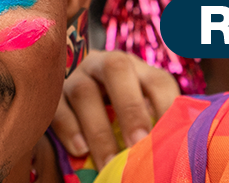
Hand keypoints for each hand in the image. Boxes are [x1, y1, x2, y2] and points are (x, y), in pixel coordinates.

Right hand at [53, 50, 180, 167]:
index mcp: (137, 70)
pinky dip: (69, 129)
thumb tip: (177, 152)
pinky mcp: (51, 95)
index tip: (173, 140)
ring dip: (99, 130)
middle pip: (117, 68)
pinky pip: (56, 107)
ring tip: (110, 162)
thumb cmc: (116, 116)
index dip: (167, 107)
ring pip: (84, 91)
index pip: (157, 80)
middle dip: (130, 108)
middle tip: (139, 144)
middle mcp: (105, 65)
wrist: (72, 105)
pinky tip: (80, 151)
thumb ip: (154, 125)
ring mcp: (75, 77)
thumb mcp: (138, 115)